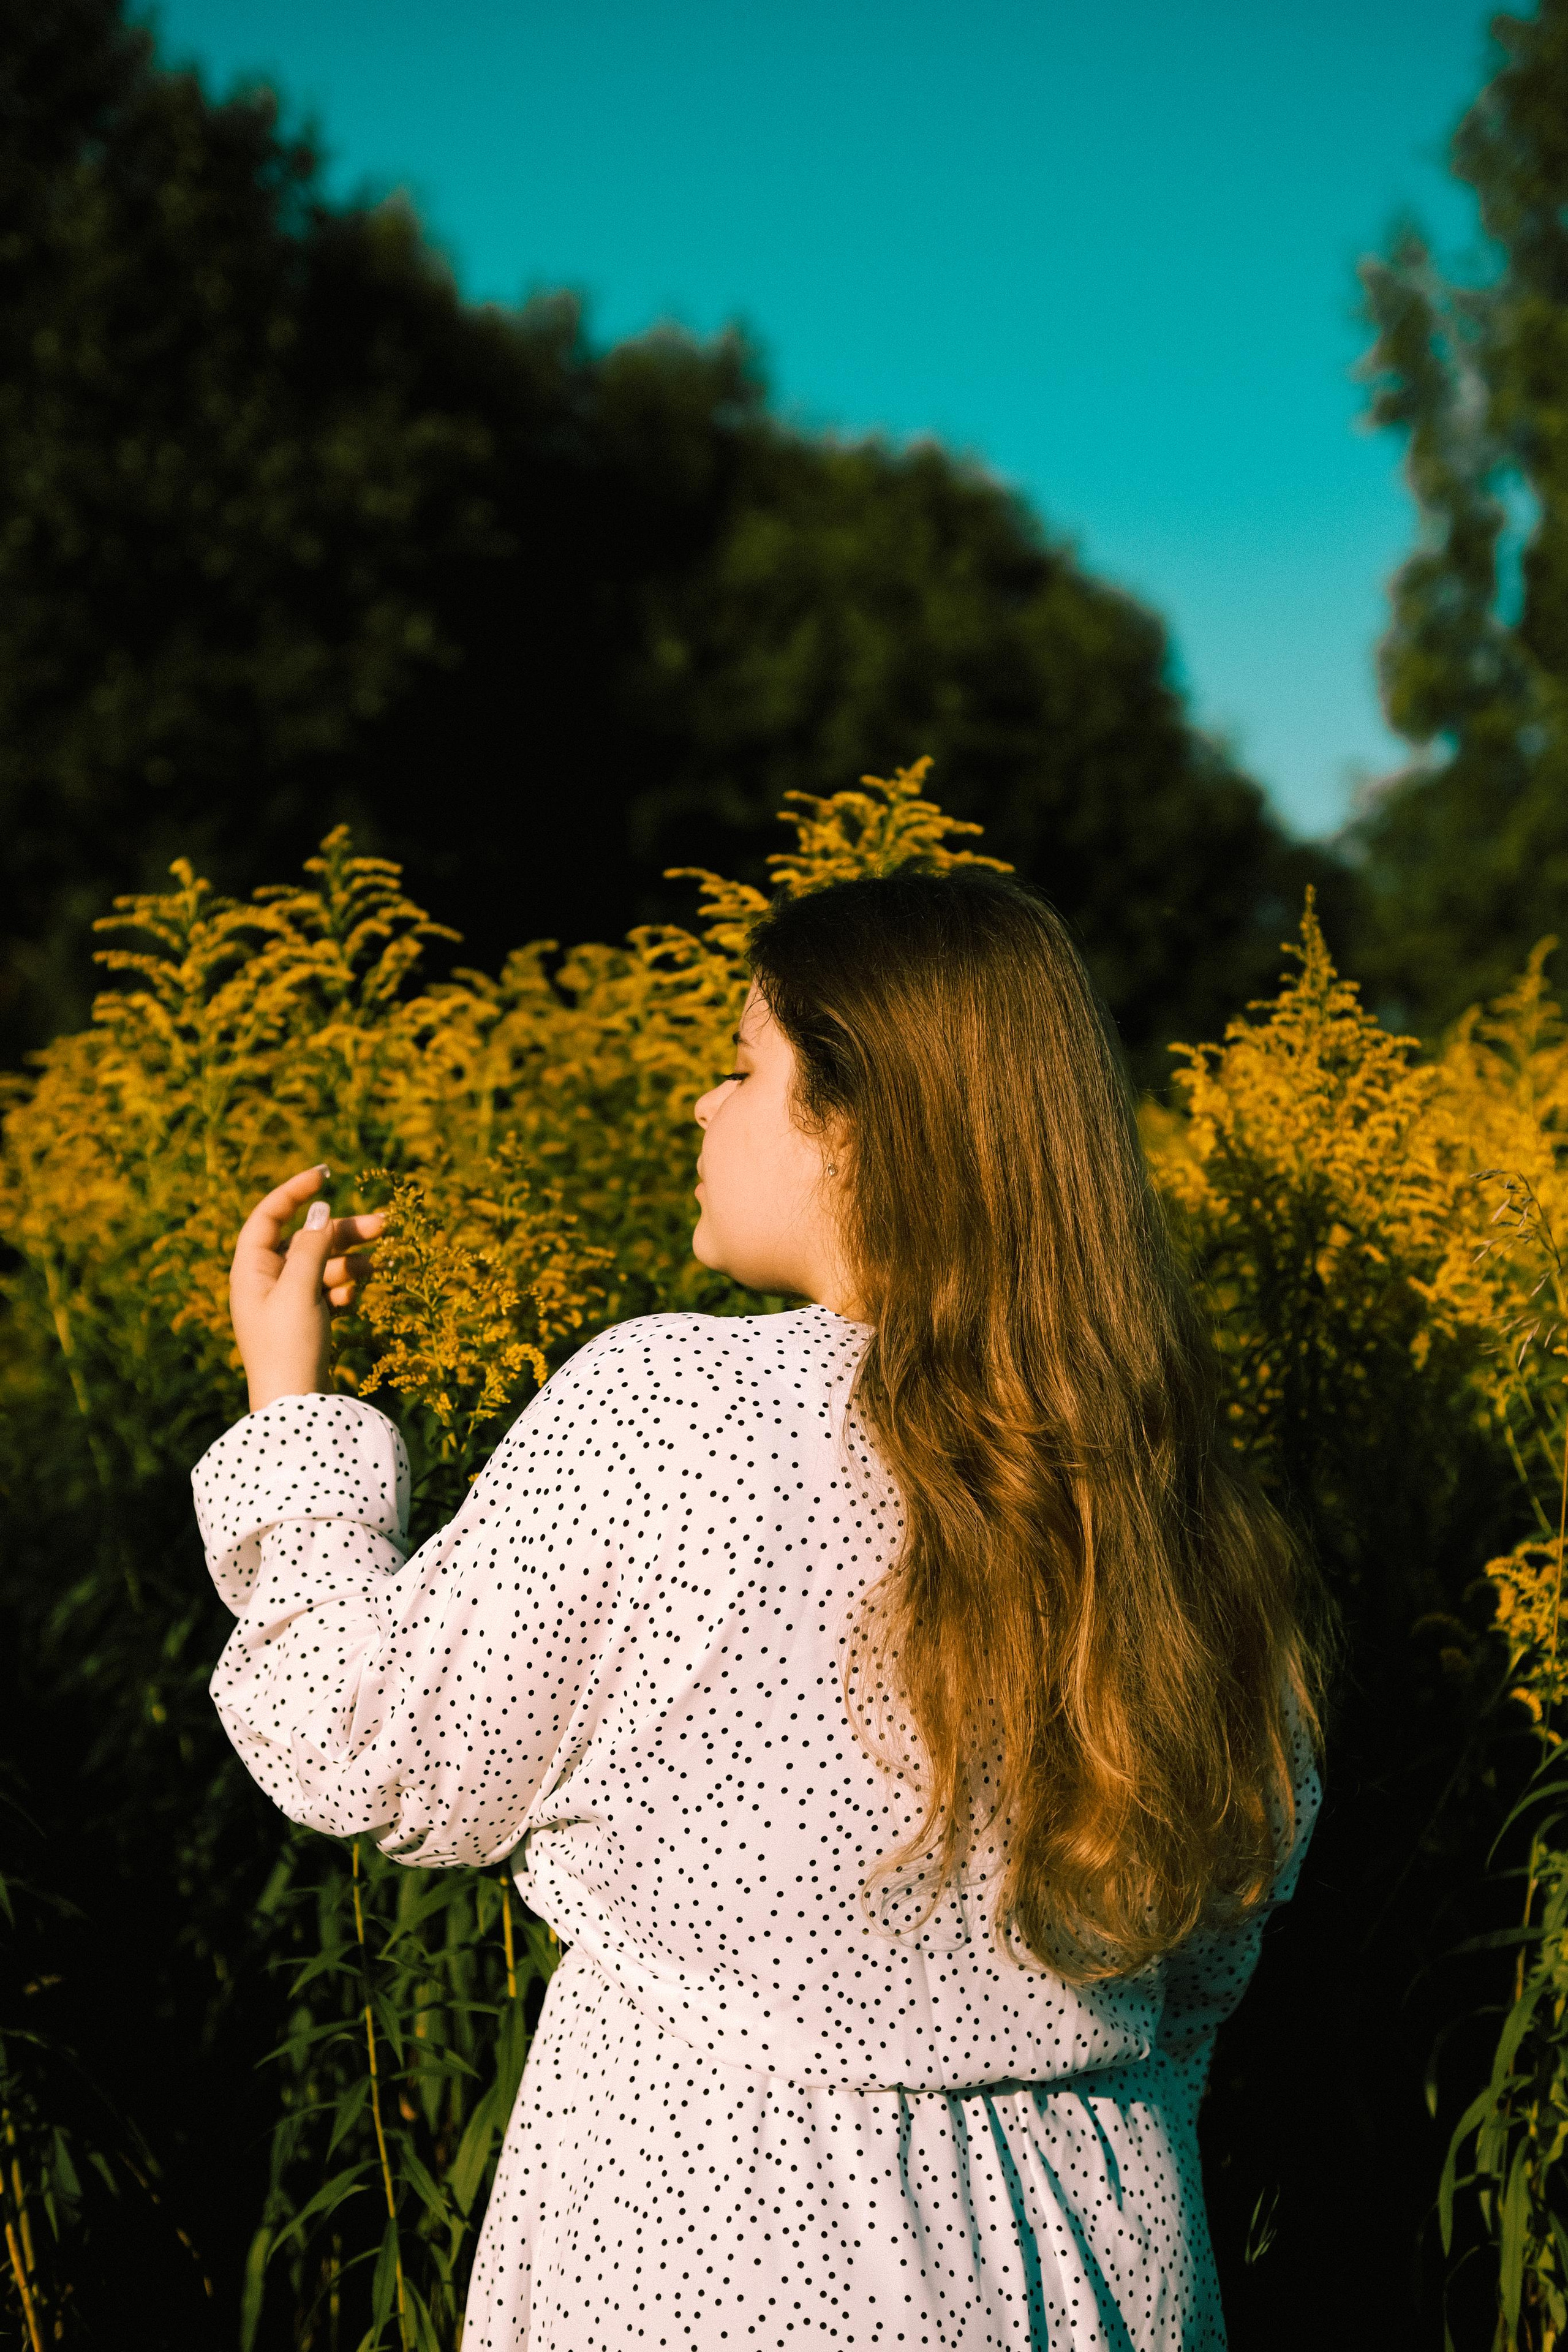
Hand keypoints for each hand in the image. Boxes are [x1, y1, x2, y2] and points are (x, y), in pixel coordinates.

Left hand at [229, 1165, 384, 1412]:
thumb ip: (311, 1246)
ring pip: (322, 1265)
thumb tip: (319, 1210)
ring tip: (385, 1262)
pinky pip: (328, 1291)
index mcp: (250, 1269)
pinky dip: (347, 1288)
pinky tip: (362, 1293)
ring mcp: (286, 1302)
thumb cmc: (288, 1346)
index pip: (269, 1215)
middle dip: (343, 1231)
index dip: (295, 1191)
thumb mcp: (299, 1290)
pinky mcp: (305, 1322)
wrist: (294, 1407)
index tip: (327, 1174)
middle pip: (305, 1240)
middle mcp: (265, 1281)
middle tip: (385, 1224)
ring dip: (352, 1260)